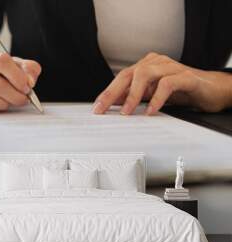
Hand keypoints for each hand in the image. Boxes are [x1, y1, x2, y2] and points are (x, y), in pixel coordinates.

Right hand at [0, 45, 41, 113]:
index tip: (27, 86)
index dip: (17, 76)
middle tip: (24, 99)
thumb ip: (29, 69)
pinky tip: (0, 104)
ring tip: (12, 102)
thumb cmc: (3, 71)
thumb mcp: (18, 65)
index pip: (1, 61)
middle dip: (14, 94)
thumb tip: (30, 81)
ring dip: (4, 102)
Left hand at [92, 52, 231, 114]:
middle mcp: (157, 63)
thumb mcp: (153, 95)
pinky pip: (168, 84)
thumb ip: (135, 97)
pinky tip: (151, 110)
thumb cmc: (181, 91)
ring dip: (133, 95)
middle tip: (102, 109)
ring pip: (145, 74)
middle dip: (112, 93)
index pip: (122, 77)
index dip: (108, 92)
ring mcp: (171, 67)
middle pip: (128, 74)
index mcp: (147, 66)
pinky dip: (157, 98)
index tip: (97, 107)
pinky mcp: (186, 76)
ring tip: (126, 112)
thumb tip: (112, 105)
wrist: (212, 89)